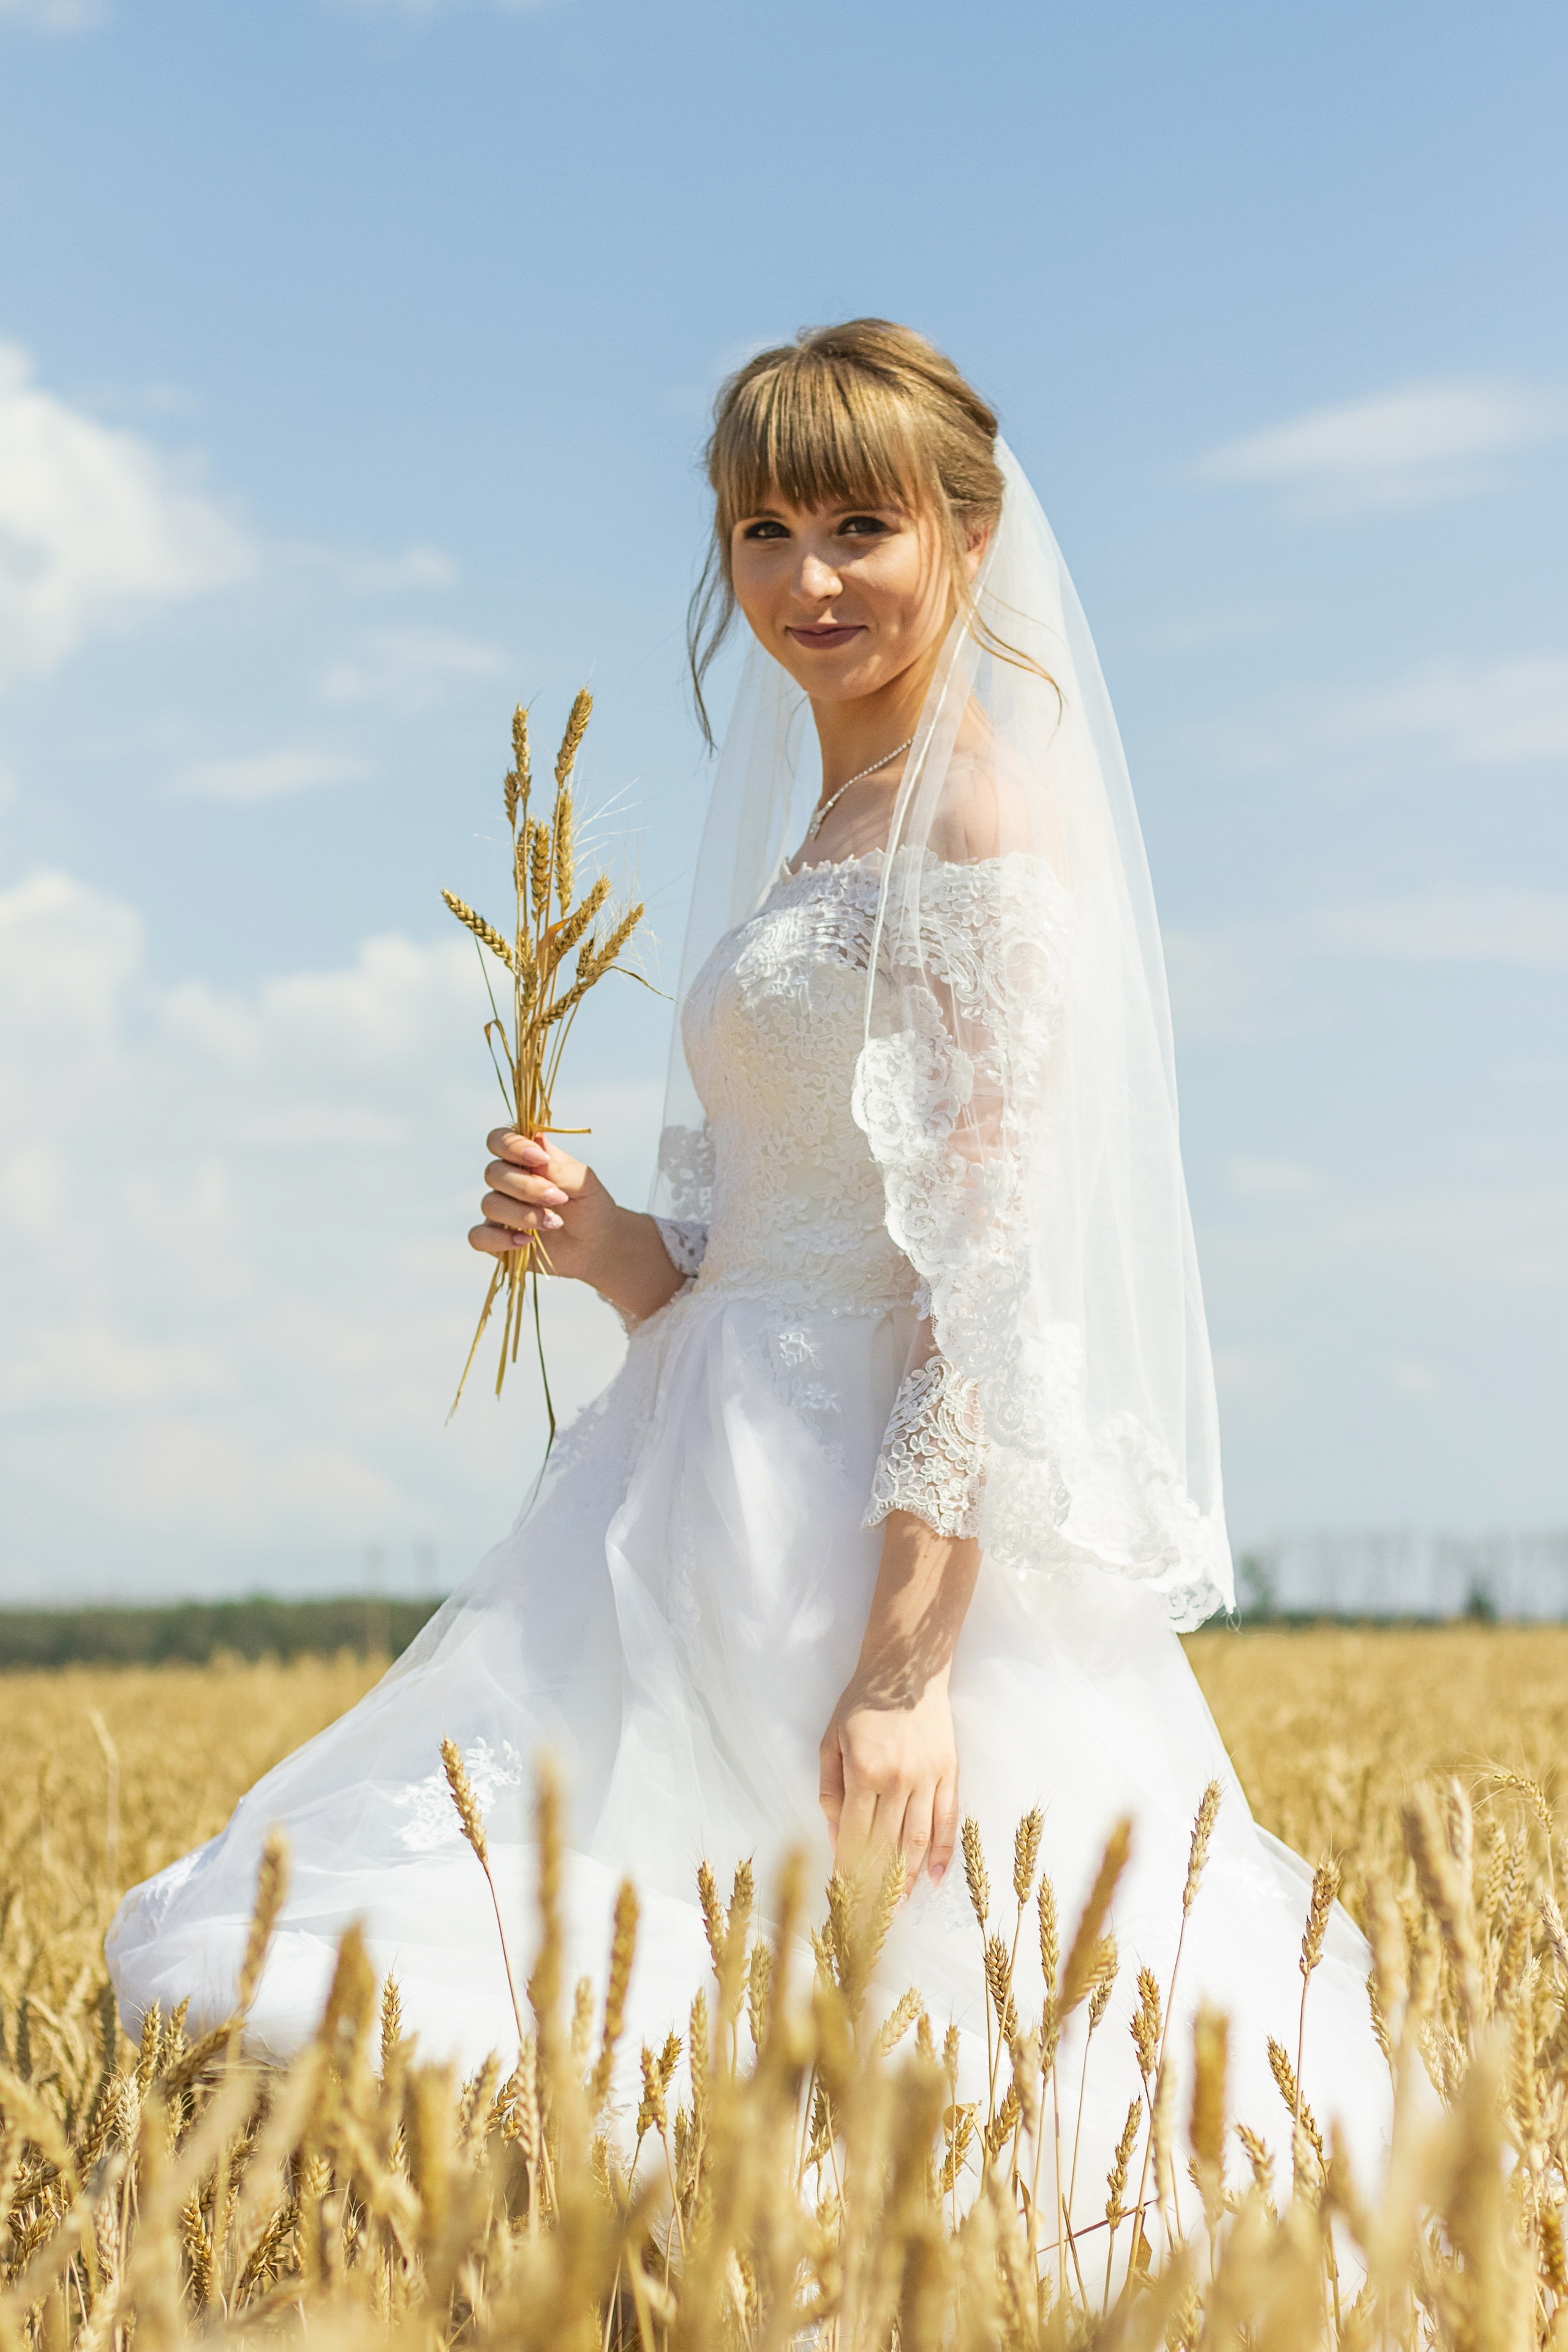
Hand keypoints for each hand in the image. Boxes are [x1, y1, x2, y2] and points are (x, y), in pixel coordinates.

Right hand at [470, 1130, 686, 1322]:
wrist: (596, 1244)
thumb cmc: (590, 1206)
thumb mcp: (585, 1184)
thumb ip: (561, 1168)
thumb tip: (537, 1146)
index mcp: (526, 1158)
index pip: (499, 1139)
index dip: (512, 1146)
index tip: (540, 1159)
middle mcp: (508, 1181)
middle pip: (493, 1173)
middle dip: (526, 1187)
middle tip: (558, 1198)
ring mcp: (500, 1210)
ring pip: (489, 1204)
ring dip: (523, 1215)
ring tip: (554, 1223)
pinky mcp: (496, 1239)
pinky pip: (479, 1237)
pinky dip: (500, 1240)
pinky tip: (527, 1240)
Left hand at [819, 1662, 959, 1891]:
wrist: (906, 1670)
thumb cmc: (861, 1705)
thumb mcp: (830, 1743)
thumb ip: (831, 1793)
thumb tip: (838, 1839)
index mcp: (864, 1772)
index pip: (856, 1835)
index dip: (850, 1870)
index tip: (845, 1898)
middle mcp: (899, 1779)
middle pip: (887, 1845)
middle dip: (877, 1885)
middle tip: (870, 1918)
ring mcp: (928, 1777)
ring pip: (918, 1839)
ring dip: (908, 1878)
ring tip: (899, 1908)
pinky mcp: (949, 1772)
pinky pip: (947, 1820)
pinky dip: (942, 1852)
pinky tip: (934, 1878)